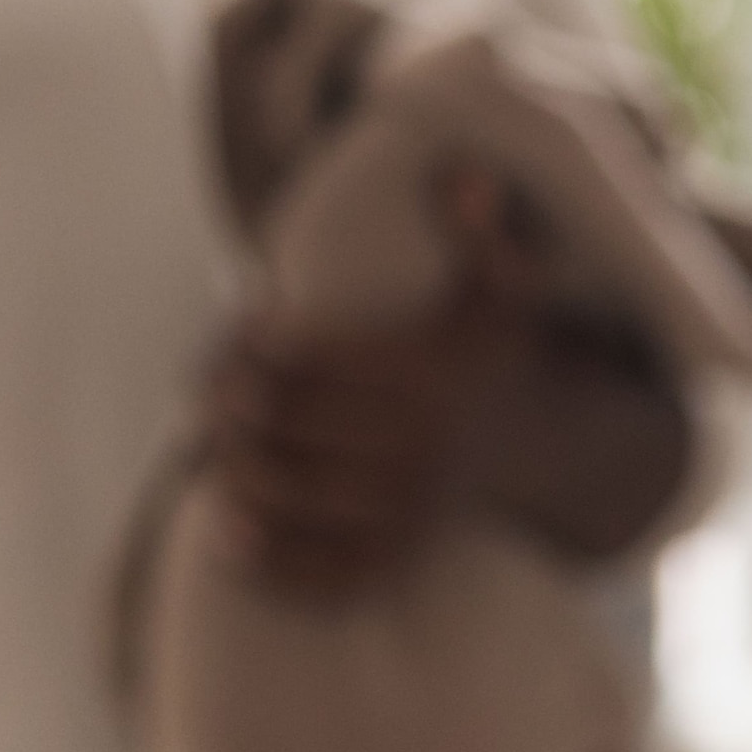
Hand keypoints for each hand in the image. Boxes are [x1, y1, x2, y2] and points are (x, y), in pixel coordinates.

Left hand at [202, 173, 551, 600]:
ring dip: (234, 473)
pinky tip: (225, 535)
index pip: (304, 359)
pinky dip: (269, 563)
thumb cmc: (494, 354)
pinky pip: (325, 572)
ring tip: (212, 449)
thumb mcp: (500, 286)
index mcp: (426, 379)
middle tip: (206, 392)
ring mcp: (409, 512)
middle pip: (285, 427)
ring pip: (292, 496)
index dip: (251, 340)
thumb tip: (464, 179)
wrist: (544, 447)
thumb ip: (479, 232)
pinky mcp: (402, 559)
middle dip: (230, 407)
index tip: (240, 323)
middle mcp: (417, 451)